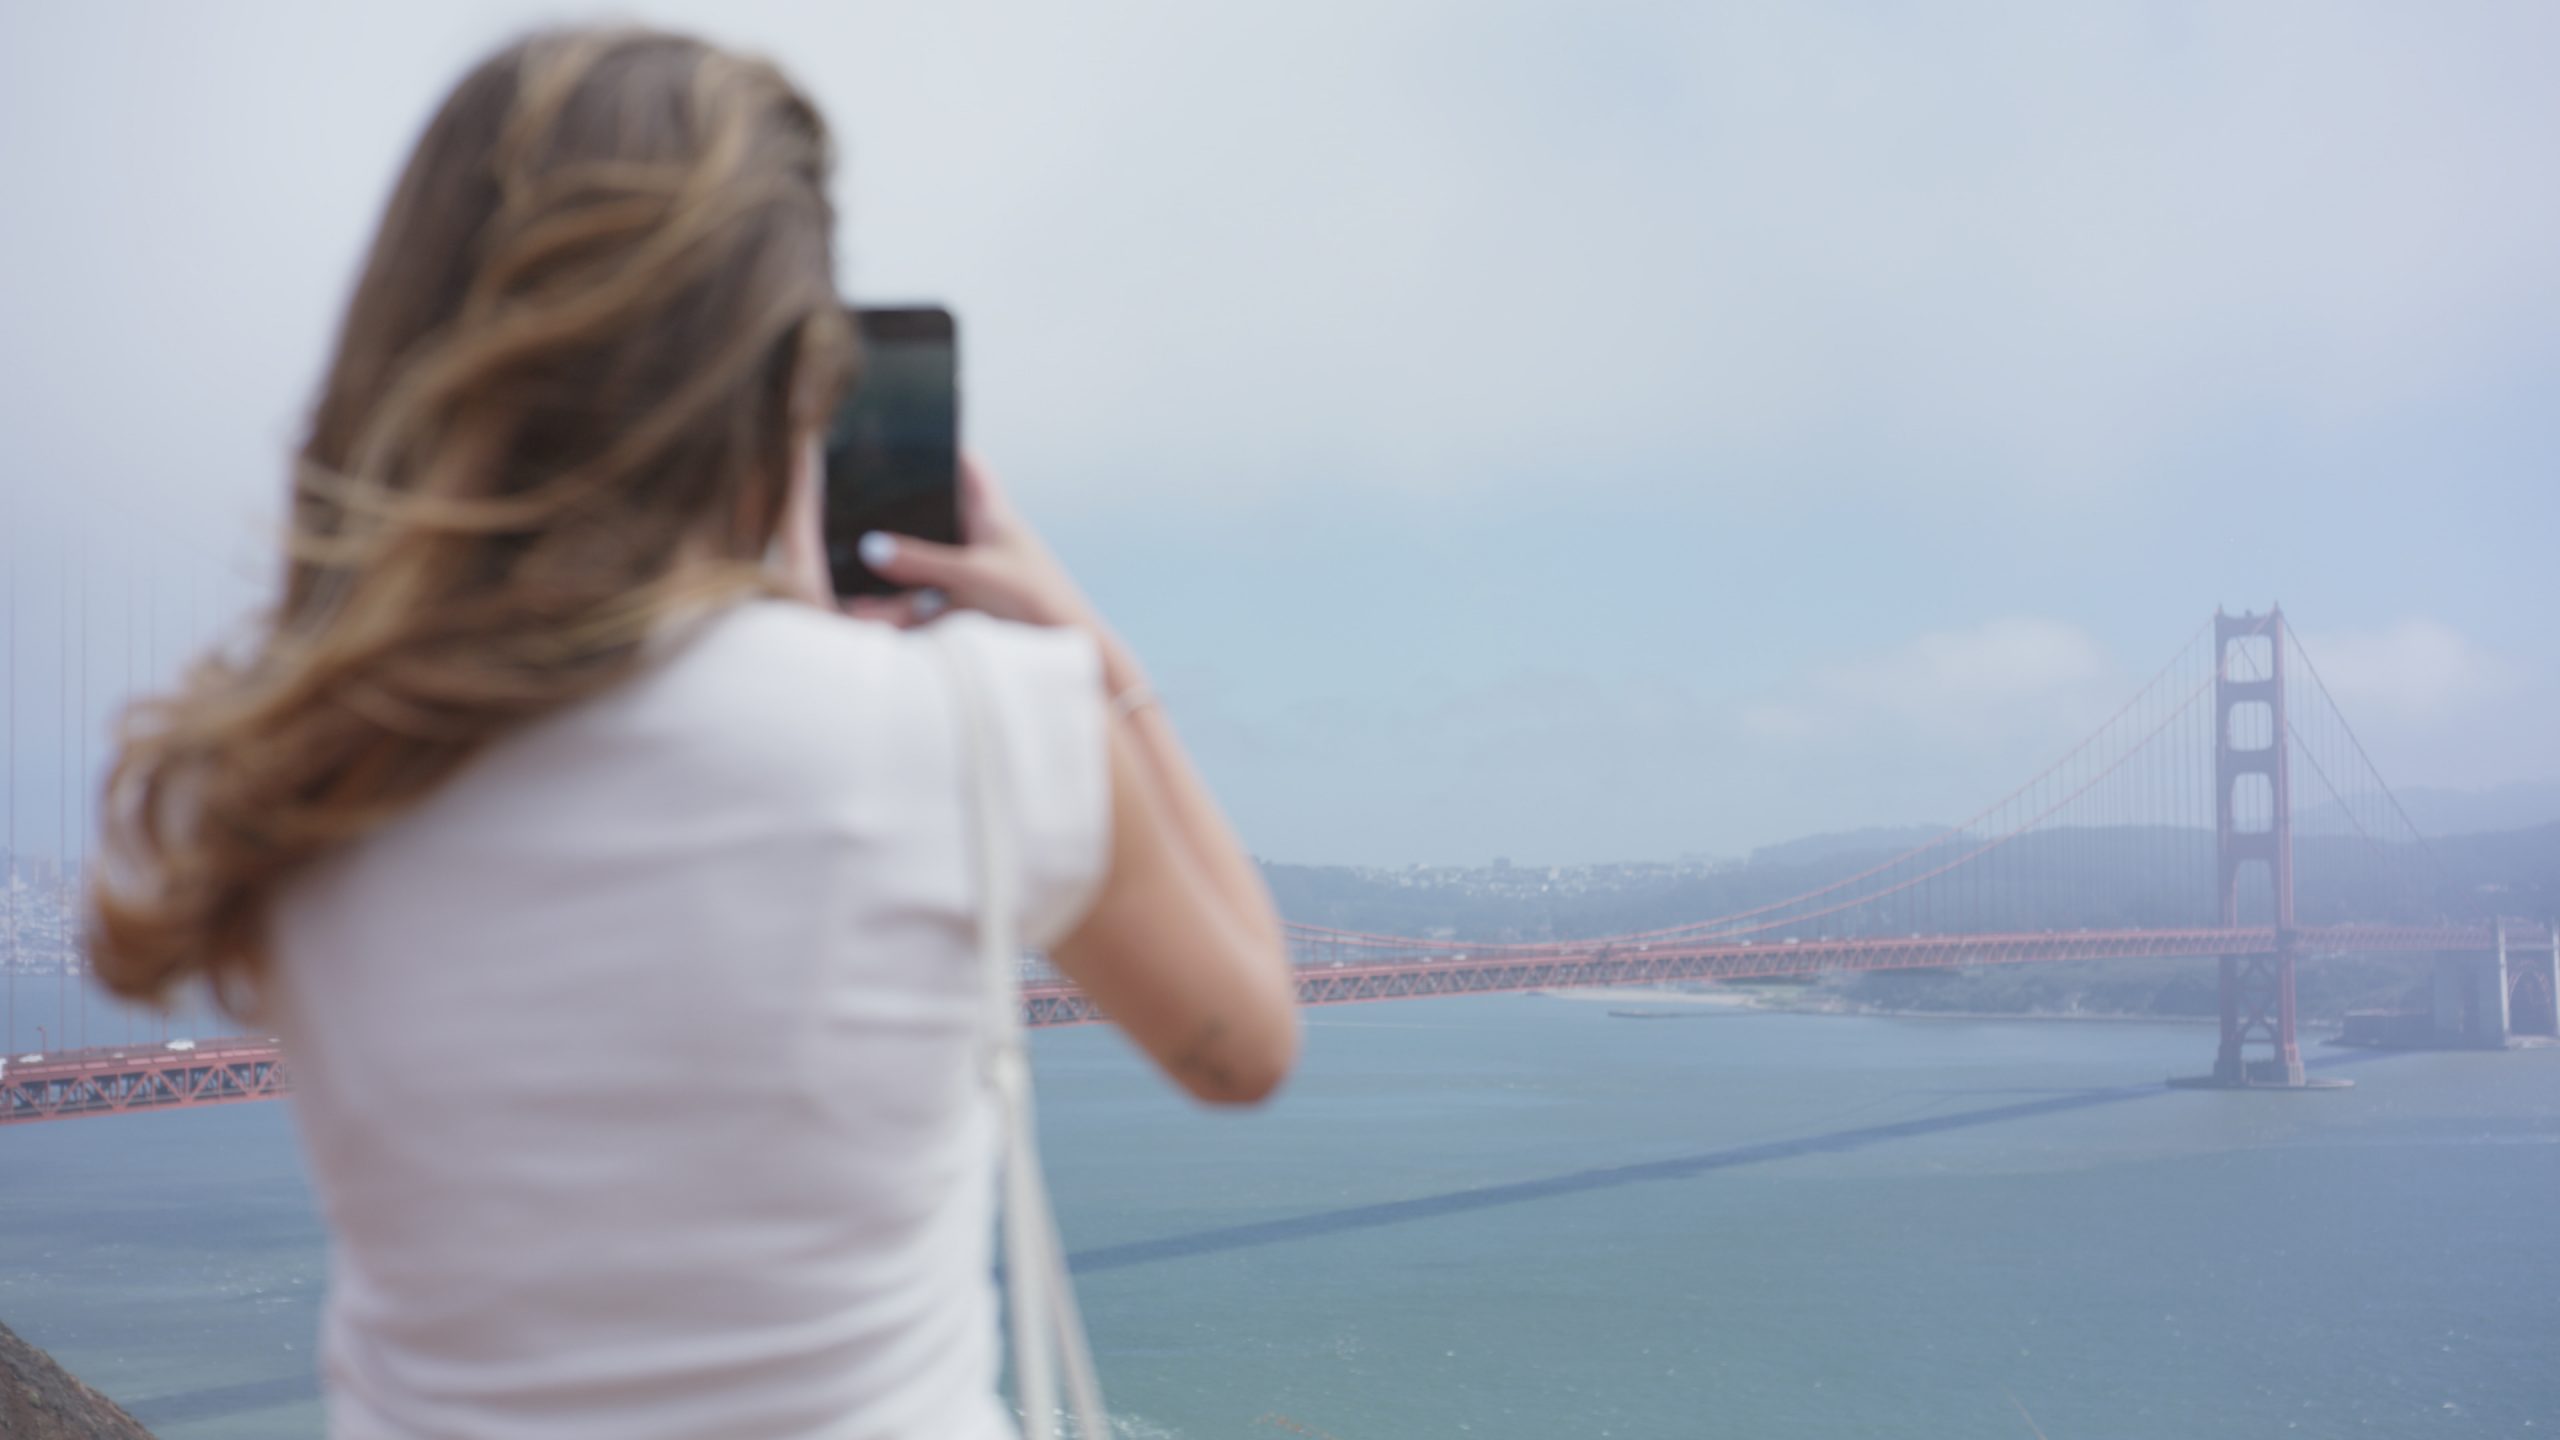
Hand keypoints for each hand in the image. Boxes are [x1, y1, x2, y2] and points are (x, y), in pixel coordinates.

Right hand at [844, 453, 1096, 631]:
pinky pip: (919, 605)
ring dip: (887, 574)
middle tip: (850, 506)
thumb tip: (871, 549)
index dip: (942, 448)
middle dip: (893, 517)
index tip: (905, 435)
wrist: (1066, 650)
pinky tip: (862, 616)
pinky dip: (894, 611)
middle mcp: (977, 540)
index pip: (968, 467)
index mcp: (990, 515)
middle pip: (931, 515)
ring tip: (848, 582)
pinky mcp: (962, 609)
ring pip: (918, 565)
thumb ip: (922, 561)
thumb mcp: (975, 574)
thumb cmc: (1035, 600)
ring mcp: (968, 575)